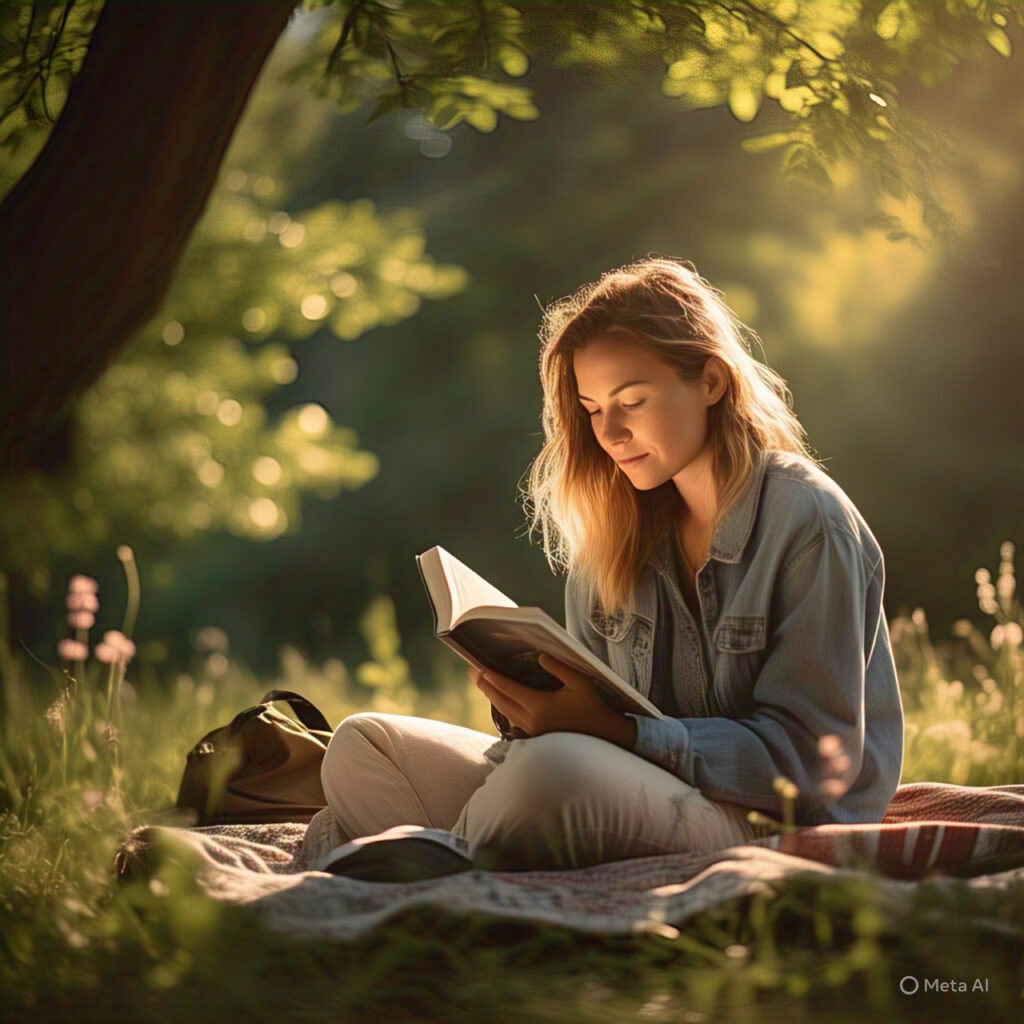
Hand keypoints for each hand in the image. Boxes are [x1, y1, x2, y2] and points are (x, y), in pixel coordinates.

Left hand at [471, 654, 636, 748]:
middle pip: (500, 700)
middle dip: (485, 685)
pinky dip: (503, 706)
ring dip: (491, 696)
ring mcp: (532, 730)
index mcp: (540, 706)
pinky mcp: (536, 735)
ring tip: (482, 681)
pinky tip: (501, 697)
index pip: (508, 689)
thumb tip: (541, 656)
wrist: (604, 737)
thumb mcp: (580, 682)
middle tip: (472, 671)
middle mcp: (532, 720)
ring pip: (504, 711)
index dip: (492, 677)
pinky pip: (512, 718)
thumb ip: (559, 667)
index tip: (479, 667)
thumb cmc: (594, 707)